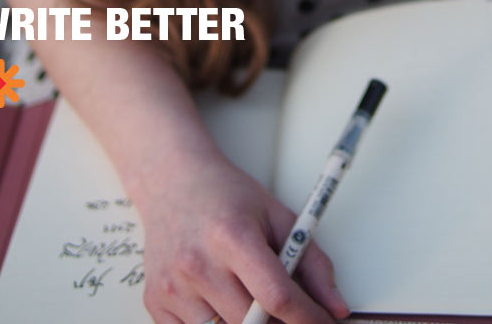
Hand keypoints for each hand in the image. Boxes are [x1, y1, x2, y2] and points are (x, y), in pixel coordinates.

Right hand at [137, 154, 349, 323]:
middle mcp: (198, 264)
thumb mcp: (278, 217)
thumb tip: (336, 308)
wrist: (173, 183)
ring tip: (251, 300)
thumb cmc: (226, 197)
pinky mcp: (156, 302)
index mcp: (233, 237)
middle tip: (287, 310)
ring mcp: (173, 287)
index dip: (307, 319)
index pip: (277, 297)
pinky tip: (223, 305)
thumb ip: (313, 263)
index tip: (323, 323)